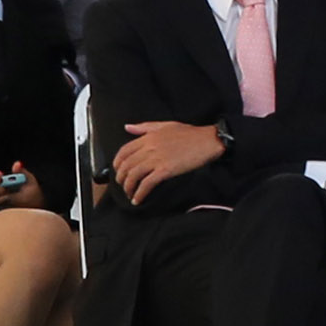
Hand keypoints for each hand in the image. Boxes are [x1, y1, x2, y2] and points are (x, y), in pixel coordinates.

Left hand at [111, 119, 226, 198]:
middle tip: (123, 186)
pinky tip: (138, 199)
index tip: (118, 171)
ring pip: (133, 176)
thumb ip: (145, 127)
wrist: (208, 141)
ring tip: (130, 194)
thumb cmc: (191, 134)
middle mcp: (149, 148)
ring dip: (128, 188)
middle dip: (121, 179)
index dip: (117, 164)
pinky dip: (140, 194)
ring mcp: (157, 159)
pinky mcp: (165, 170)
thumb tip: (128, 127)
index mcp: (148, 137)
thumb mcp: (166, 125)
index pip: (123, 151)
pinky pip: (146, 184)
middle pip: (126, 166)